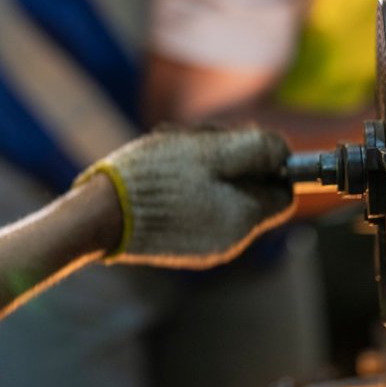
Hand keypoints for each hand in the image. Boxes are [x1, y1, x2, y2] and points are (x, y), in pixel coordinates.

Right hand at [78, 126, 294, 269]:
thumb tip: (285, 154)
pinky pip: (199, 208)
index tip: (244, 144)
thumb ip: (257, 150)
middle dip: (232, 161)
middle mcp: (231, 240)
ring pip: (223, 195)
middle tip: (200, 142)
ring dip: (206, 169)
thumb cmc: (158, 177)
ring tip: (173, 154)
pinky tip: (161, 175)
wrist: (100, 215)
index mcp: (244, 219)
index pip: (284, 191)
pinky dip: (187, 187)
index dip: (271, 163)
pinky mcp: (180, 243)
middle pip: (251, 190)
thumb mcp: (211, 151)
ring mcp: (204, 244)